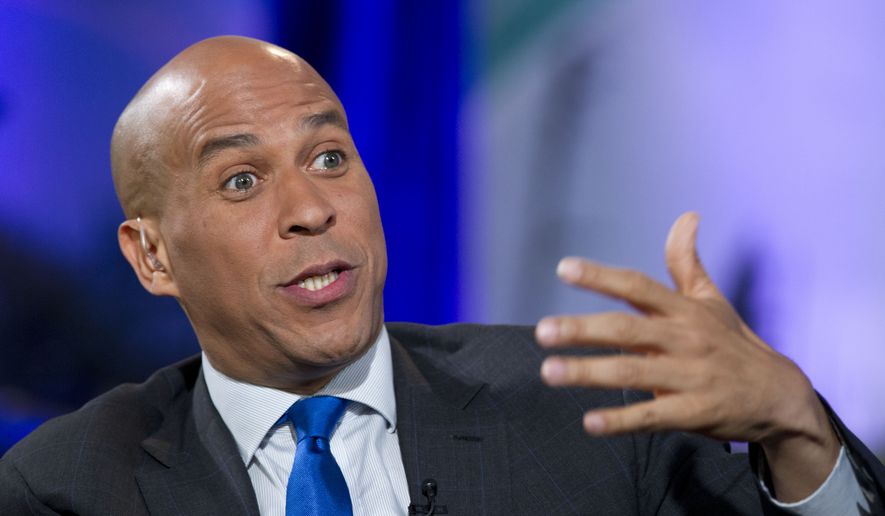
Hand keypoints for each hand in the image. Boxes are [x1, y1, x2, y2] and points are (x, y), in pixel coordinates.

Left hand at [536, 212, 839, 500]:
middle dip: (582, 330)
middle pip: (627, 330)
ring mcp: (689, 377)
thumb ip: (686, 262)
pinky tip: (590, 423)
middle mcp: (684, 340)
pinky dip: (621, 420)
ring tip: (549, 371)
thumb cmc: (732, 343)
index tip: (563, 268)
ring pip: (632, 372)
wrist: (779, 396)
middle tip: (542, 331)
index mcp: (683, 311)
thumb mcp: (711, 300)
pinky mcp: (694, 413)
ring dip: (589, 372)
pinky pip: (652, 417)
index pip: (638, 286)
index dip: (601, 276)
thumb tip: (686, 215)